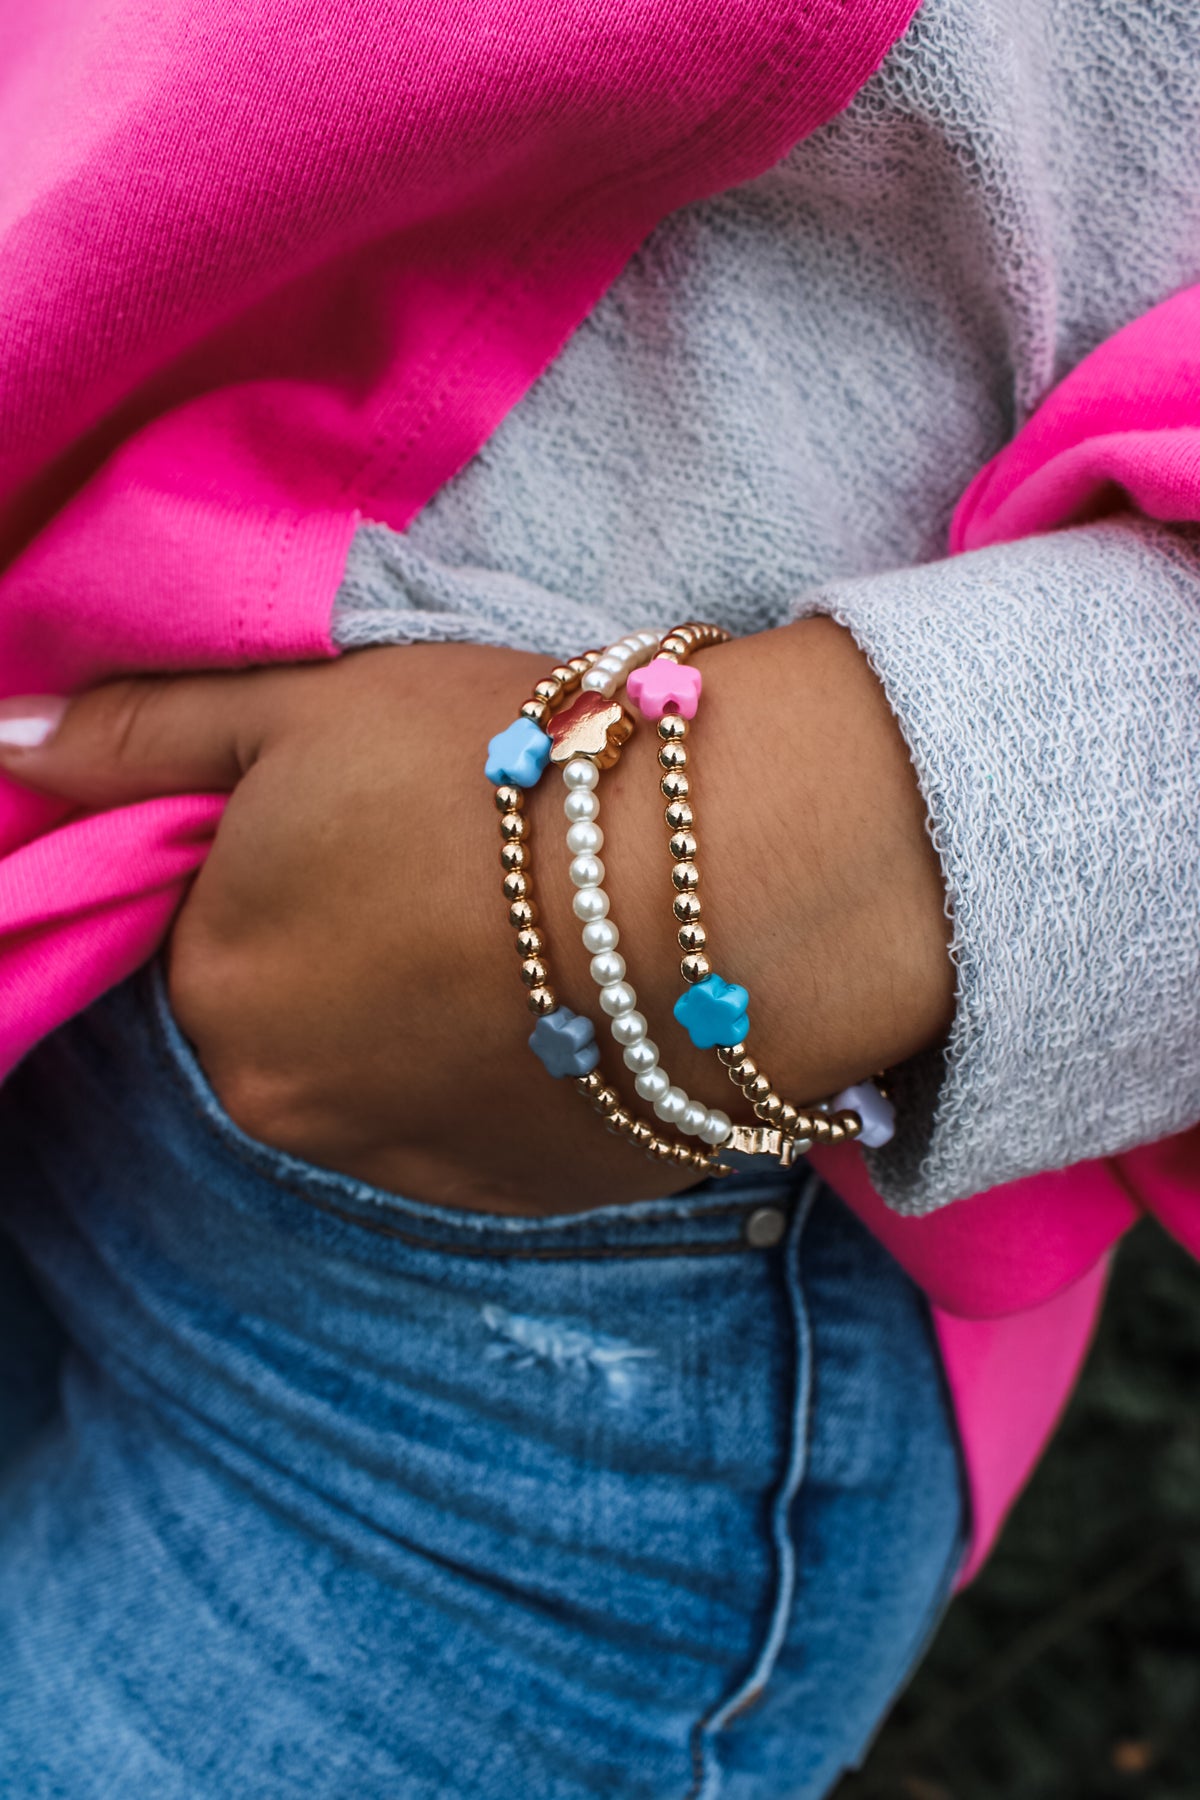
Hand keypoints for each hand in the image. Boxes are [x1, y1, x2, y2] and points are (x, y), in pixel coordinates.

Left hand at [0, 623, 953, 1213]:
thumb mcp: (308, 709)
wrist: (729, 882)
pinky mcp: (520, 1203)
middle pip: (292, 1016)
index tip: (392, 817)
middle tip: (475, 870)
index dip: (299, 864)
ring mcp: (404, 1170)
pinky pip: (478, 1131)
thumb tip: (7, 748)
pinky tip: (575, 1002)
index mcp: (215, 984)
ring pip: (385, 1079)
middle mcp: (286, 1105)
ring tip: (536, 934)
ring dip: (431, 1021)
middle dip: (356, 949)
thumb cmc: (505, 764)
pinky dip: (506, 1076)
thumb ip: (146, 734)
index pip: (219, 930)